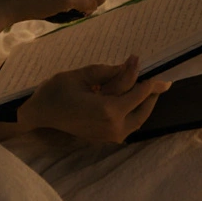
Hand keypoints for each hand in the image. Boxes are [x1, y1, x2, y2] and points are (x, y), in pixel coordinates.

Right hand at [17, 55, 170, 142]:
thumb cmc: (56, 92)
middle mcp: (113, 126)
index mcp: (109, 110)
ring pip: (138, 119)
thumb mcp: (82, 75)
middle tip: (162, 80)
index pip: (138, 92)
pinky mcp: (105, 137)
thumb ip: (110, 71)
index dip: (147, 77)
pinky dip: (134, 112)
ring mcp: (110, 135)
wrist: (39, 114)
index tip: (150, 63)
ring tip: (149, 87)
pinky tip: (133, 99)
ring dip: (145, 104)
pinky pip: (128, 125)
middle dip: (152, 93)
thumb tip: (132, 63)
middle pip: (143, 108)